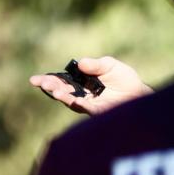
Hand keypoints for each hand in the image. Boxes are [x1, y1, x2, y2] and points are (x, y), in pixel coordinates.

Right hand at [29, 56, 150, 115]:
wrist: (139, 92)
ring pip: (71, 101)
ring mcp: (88, 104)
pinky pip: (88, 109)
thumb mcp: (109, 66)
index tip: (34, 79)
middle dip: (51, 87)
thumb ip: (95, 65)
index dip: (47, 80)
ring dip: (62, 96)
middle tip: (41, 83)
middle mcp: (80, 94)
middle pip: (61, 91)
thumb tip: (80, 63)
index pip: (60, 81)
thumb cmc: (123, 78)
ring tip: (55, 92)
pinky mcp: (99, 111)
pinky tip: (76, 101)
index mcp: (79, 82)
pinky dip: (82, 105)